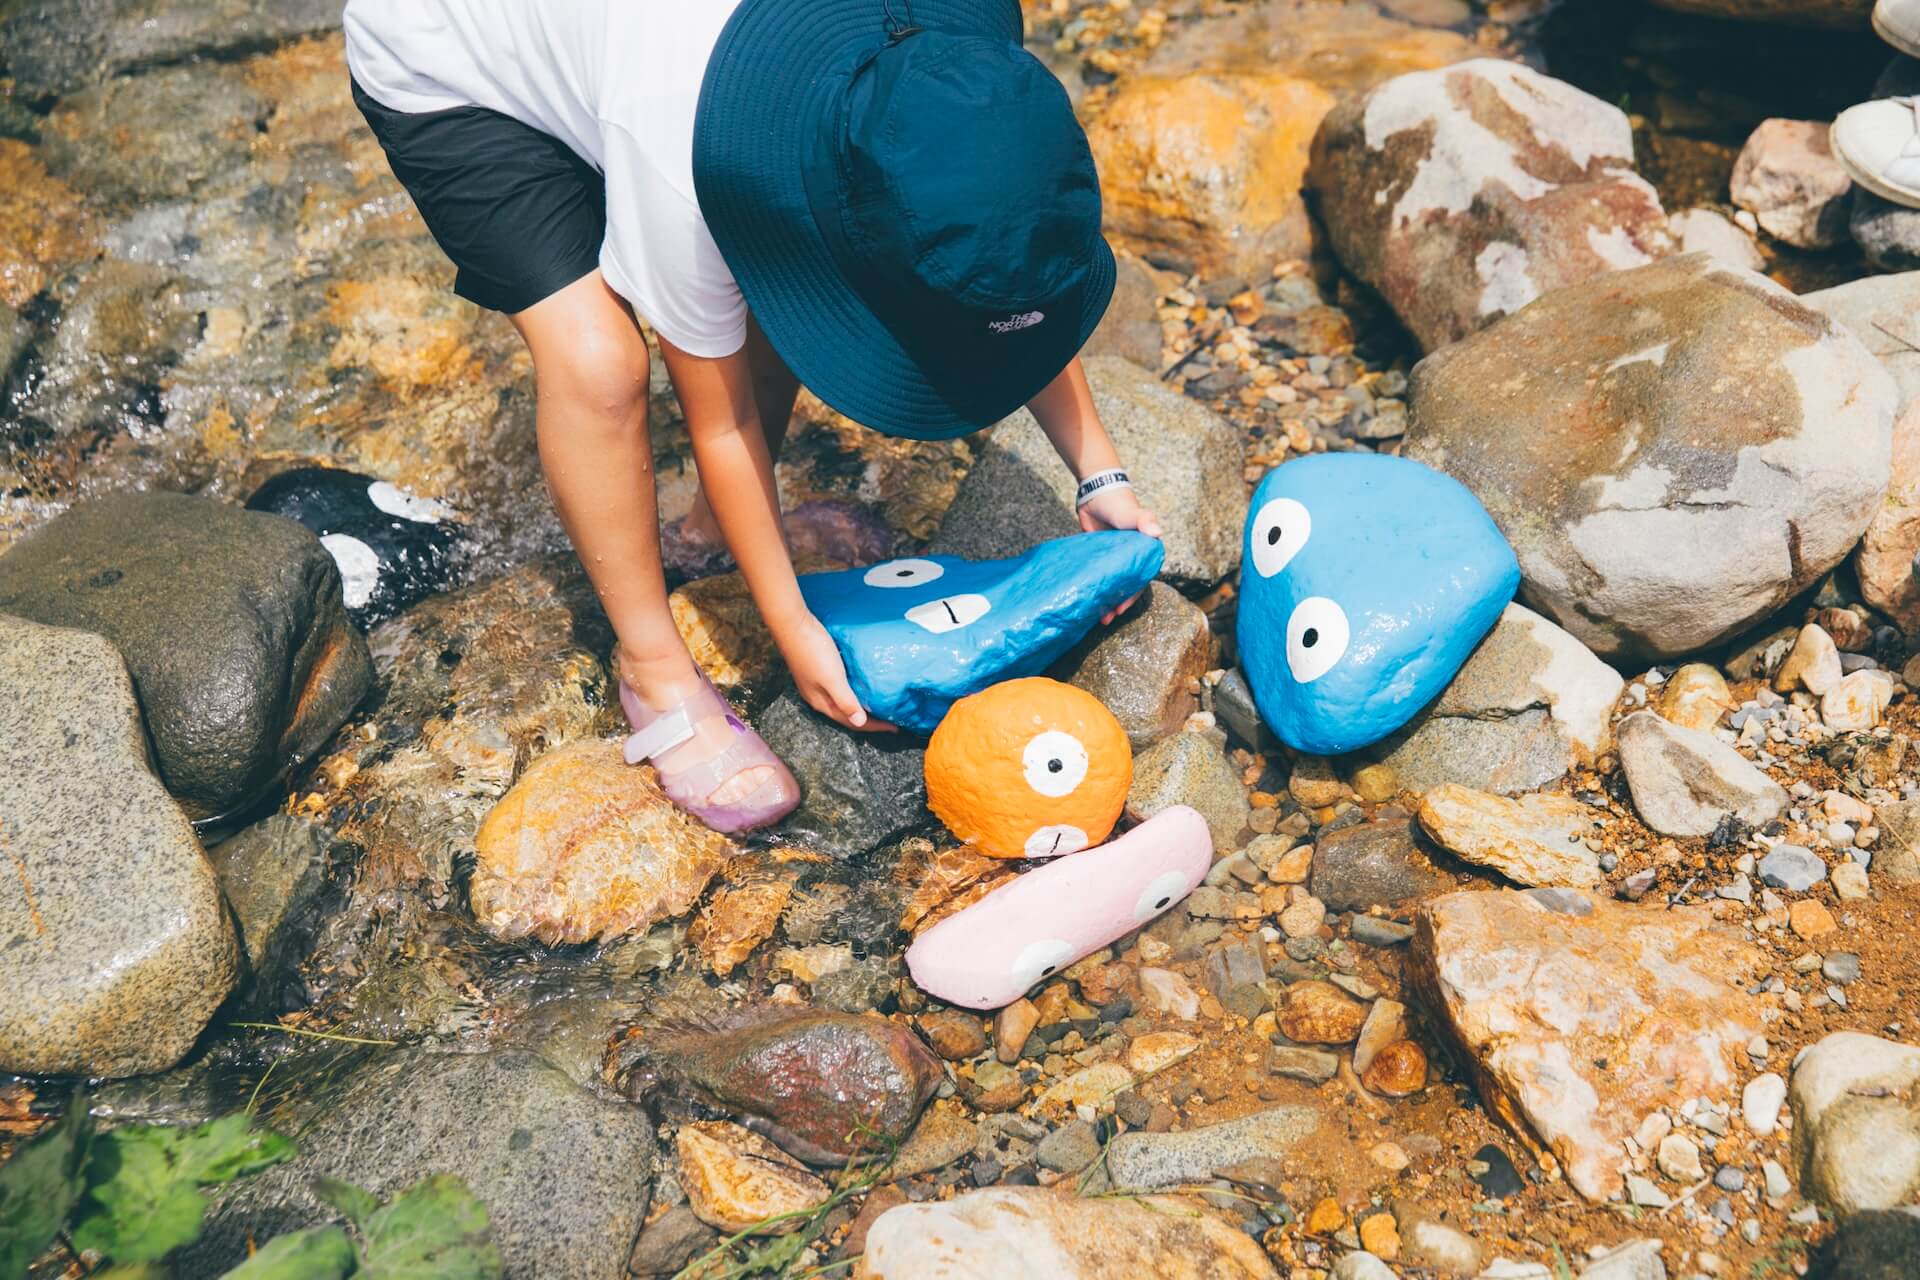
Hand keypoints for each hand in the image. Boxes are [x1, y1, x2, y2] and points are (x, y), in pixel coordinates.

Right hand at [776, 611, 895, 732]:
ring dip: (860, 705)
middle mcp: (818, 696)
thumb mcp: (832, 678)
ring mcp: (817, 683)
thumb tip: (860, 723)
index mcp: (821, 702)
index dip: (873, 726)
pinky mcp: (819, 670)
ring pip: (843, 701)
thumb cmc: (813, 651)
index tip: (894, 727)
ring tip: (879, 705)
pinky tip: (862, 684)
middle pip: (846, 714)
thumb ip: (845, 700)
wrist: (793, 625)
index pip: (851, 721)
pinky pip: (841, 687)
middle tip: (889, 719)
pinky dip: (854, 691)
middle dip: (868, 719)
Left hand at [1077, 487, 1163, 623]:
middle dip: (1116, 604)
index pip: (1139, 580)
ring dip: (1105, 600)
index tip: (1119, 610)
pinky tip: (1087, 599)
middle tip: (1105, 619)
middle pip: (1125, 586)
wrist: (1095, 490)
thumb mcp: (1132, 512)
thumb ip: (1143, 520)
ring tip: (1096, 616)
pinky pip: (1098, 576)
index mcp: (1143, 552)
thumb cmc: (1117, 501)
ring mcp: (1114, 558)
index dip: (1130, 597)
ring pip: (1111, 583)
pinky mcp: (1099, 556)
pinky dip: (1095, 587)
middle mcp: (1130, 557)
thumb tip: (1157, 532)